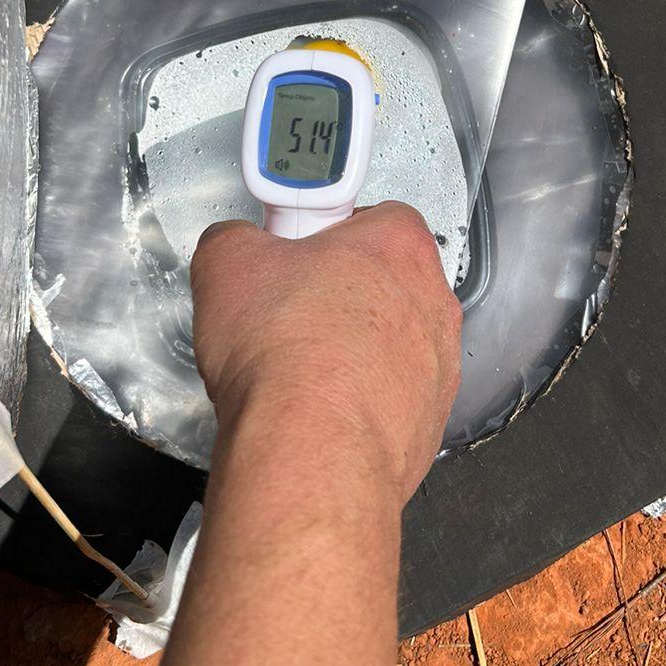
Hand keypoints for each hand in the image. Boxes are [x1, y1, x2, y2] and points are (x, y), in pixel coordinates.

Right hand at [190, 202, 461, 503]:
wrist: (313, 451)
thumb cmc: (289, 357)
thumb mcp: (227, 261)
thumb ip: (236, 238)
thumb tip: (234, 246)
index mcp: (399, 244)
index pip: (369, 213)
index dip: (322, 230)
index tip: (290, 249)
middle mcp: (433, 301)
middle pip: (383, 279)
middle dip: (336, 292)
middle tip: (288, 309)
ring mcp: (437, 366)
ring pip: (389, 342)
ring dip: (350, 350)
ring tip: (297, 368)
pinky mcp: (427, 422)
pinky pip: (389, 397)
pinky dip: (355, 401)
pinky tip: (315, 408)